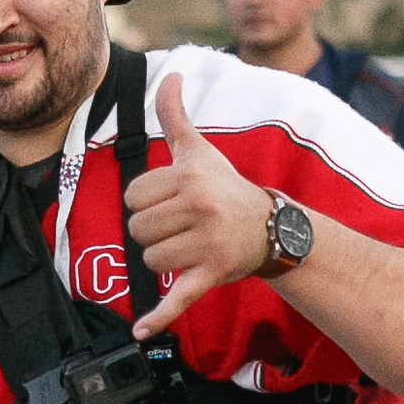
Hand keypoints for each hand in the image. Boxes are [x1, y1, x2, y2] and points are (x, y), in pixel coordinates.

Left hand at [123, 76, 272, 341]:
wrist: (270, 228)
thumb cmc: (225, 187)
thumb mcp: (200, 149)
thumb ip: (176, 113)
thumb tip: (170, 70)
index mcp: (190, 177)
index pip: (133, 197)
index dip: (147, 202)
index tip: (174, 201)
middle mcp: (199, 208)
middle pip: (138, 229)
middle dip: (154, 231)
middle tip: (184, 226)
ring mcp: (205, 244)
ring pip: (149, 260)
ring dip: (163, 258)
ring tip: (189, 246)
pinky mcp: (209, 276)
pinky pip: (177, 299)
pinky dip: (159, 318)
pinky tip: (141, 333)